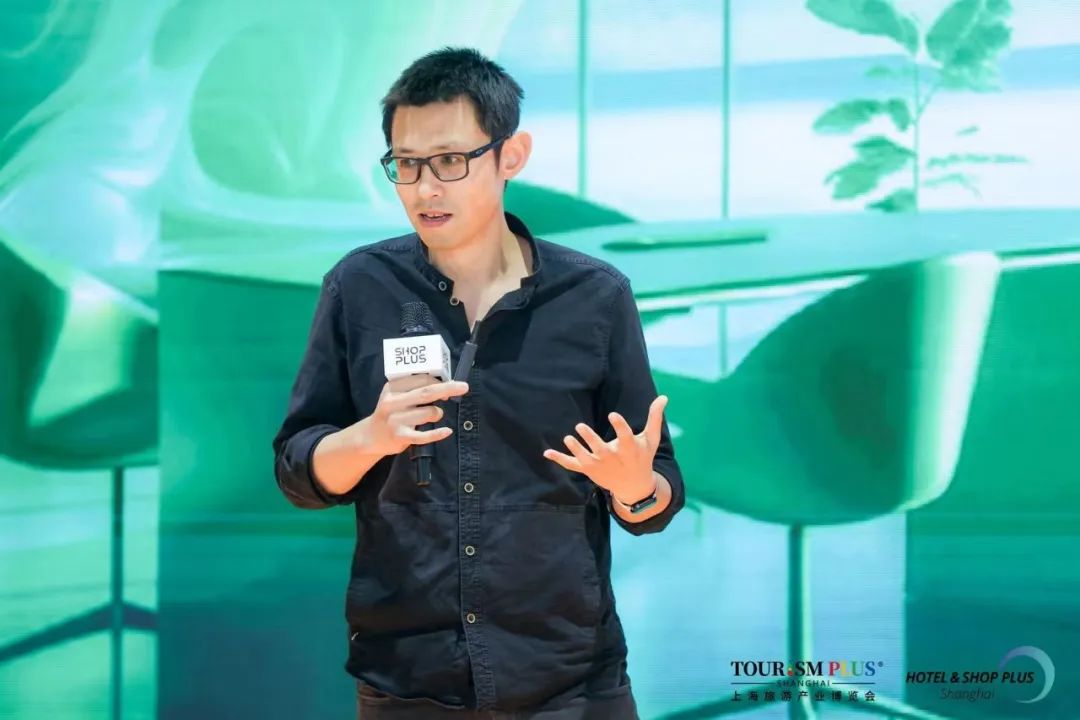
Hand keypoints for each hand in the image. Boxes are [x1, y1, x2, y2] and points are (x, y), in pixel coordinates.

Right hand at [345, 374, 468, 457]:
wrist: (371, 436)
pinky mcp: (400, 437)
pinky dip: (438, 434)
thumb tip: (444, 383)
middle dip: (447, 388)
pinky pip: (424, 436)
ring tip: (434, 416)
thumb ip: (413, 388)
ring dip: (438, 414)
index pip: (420, 380)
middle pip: (426, 393)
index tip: (451, 383)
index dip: (438, 381)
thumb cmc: (390, 412)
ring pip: (429, 413)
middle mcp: (393, 402)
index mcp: (393, 388)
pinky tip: (447, 431)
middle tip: (464, 387)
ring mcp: (396, 420)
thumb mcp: (395, 395)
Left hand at [542, 395, 667, 503]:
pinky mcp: (589, 470)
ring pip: (585, 458)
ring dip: (576, 449)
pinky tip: (546, 453)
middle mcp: (613, 458)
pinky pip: (572, 465)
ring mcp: (599, 465)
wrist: (634, 486)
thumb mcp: (651, 439)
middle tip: (581, 426)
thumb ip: (654, 418)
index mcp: (629, 449)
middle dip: (591, 439)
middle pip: (601, 449)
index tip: (613, 414)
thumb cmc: (643, 458)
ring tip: (568, 438)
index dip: (619, 425)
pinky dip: (560, 460)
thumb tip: (664, 397)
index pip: (625, 436)